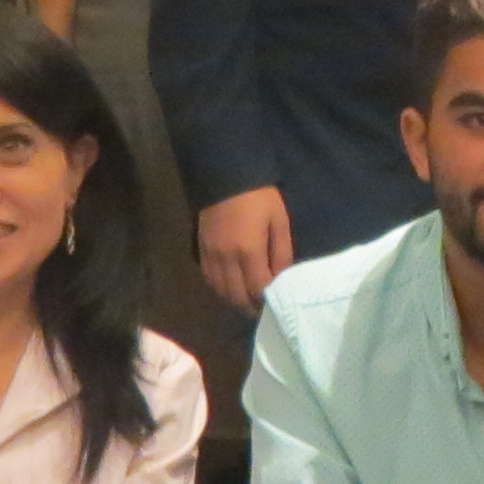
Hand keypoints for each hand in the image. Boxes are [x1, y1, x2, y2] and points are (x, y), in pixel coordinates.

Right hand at [198, 188, 296, 313]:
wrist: (226, 174)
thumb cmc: (260, 196)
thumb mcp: (279, 220)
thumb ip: (282, 252)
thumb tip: (282, 278)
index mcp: (248, 251)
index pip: (257, 289)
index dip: (266, 301)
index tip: (275, 306)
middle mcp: (226, 259)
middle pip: (236, 296)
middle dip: (250, 307)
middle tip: (262, 309)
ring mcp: (210, 255)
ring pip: (220, 290)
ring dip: (234, 300)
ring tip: (247, 301)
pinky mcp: (201, 249)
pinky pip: (208, 278)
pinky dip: (220, 288)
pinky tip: (230, 287)